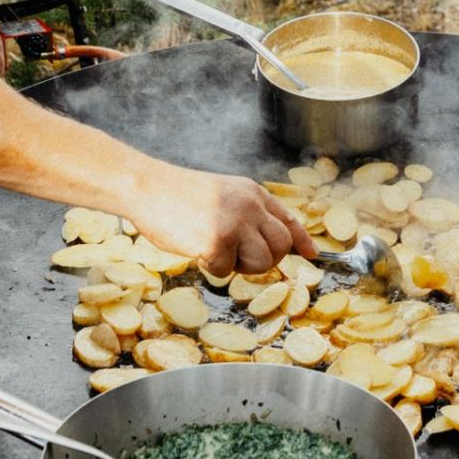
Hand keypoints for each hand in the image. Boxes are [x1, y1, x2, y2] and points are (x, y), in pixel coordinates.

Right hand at [132, 166, 316, 276]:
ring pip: (263, 262)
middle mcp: (251, 206)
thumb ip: (246, 214)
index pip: (288, 219)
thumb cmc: (177, 195)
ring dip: (240, 266)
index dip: (301, 239)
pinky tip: (196, 248)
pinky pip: (227, 271)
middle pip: (282, 246)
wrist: (147, 187)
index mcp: (253, 193)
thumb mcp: (223, 195)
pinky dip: (211, 267)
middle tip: (238, 257)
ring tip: (215, 250)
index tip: (311, 254)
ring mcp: (236, 223)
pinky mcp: (218, 241)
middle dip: (265, 260)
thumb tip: (267, 245)